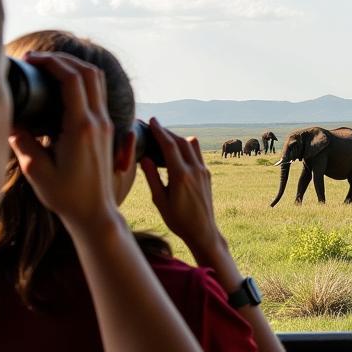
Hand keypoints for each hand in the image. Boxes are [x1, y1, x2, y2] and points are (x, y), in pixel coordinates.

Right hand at [9, 52, 120, 234]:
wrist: (94, 211)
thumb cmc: (65, 194)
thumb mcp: (36, 169)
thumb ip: (22, 140)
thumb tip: (10, 119)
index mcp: (82, 127)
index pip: (72, 80)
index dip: (52, 63)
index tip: (32, 60)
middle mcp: (98, 122)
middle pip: (88, 73)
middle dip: (63, 59)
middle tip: (38, 59)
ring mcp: (106, 124)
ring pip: (97, 81)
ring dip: (75, 67)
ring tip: (49, 66)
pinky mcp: (106, 129)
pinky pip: (98, 94)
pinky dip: (82, 81)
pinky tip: (63, 85)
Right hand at [140, 120, 223, 261]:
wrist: (203, 231)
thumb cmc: (177, 220)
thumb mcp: (159, 200)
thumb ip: (152, 177)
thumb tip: (144, 157)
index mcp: (181, 176)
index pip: (169, 146)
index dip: (160, 131)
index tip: (151, 121)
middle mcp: (195, 170)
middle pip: (181, 141)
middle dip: (167, 132)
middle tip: (154, 126)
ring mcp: (203, 171)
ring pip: (191, 145)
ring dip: (178, 137)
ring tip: (164, 137)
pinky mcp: (207, 174)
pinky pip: (197, 153)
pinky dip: (186, 146)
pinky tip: (177, 150)